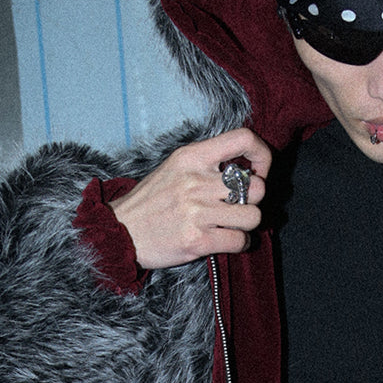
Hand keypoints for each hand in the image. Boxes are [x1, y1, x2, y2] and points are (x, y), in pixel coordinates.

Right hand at [110, 130, 270, 268]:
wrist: (119, 230)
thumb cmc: (151, 200)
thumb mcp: (176, 167)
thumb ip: (208, 163)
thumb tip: (246, 166)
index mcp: (192, 157)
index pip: (243, 140)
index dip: (262, 155)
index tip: (259, 170)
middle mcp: (196, 182)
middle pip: (256, 187)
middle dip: (253, 200)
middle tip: (238, 205)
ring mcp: (197, 212)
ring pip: (253, 216)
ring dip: (247, 224)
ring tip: (232, 224)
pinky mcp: (196, 241)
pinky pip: (239, 241)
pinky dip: (239, 243)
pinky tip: (227, 239)